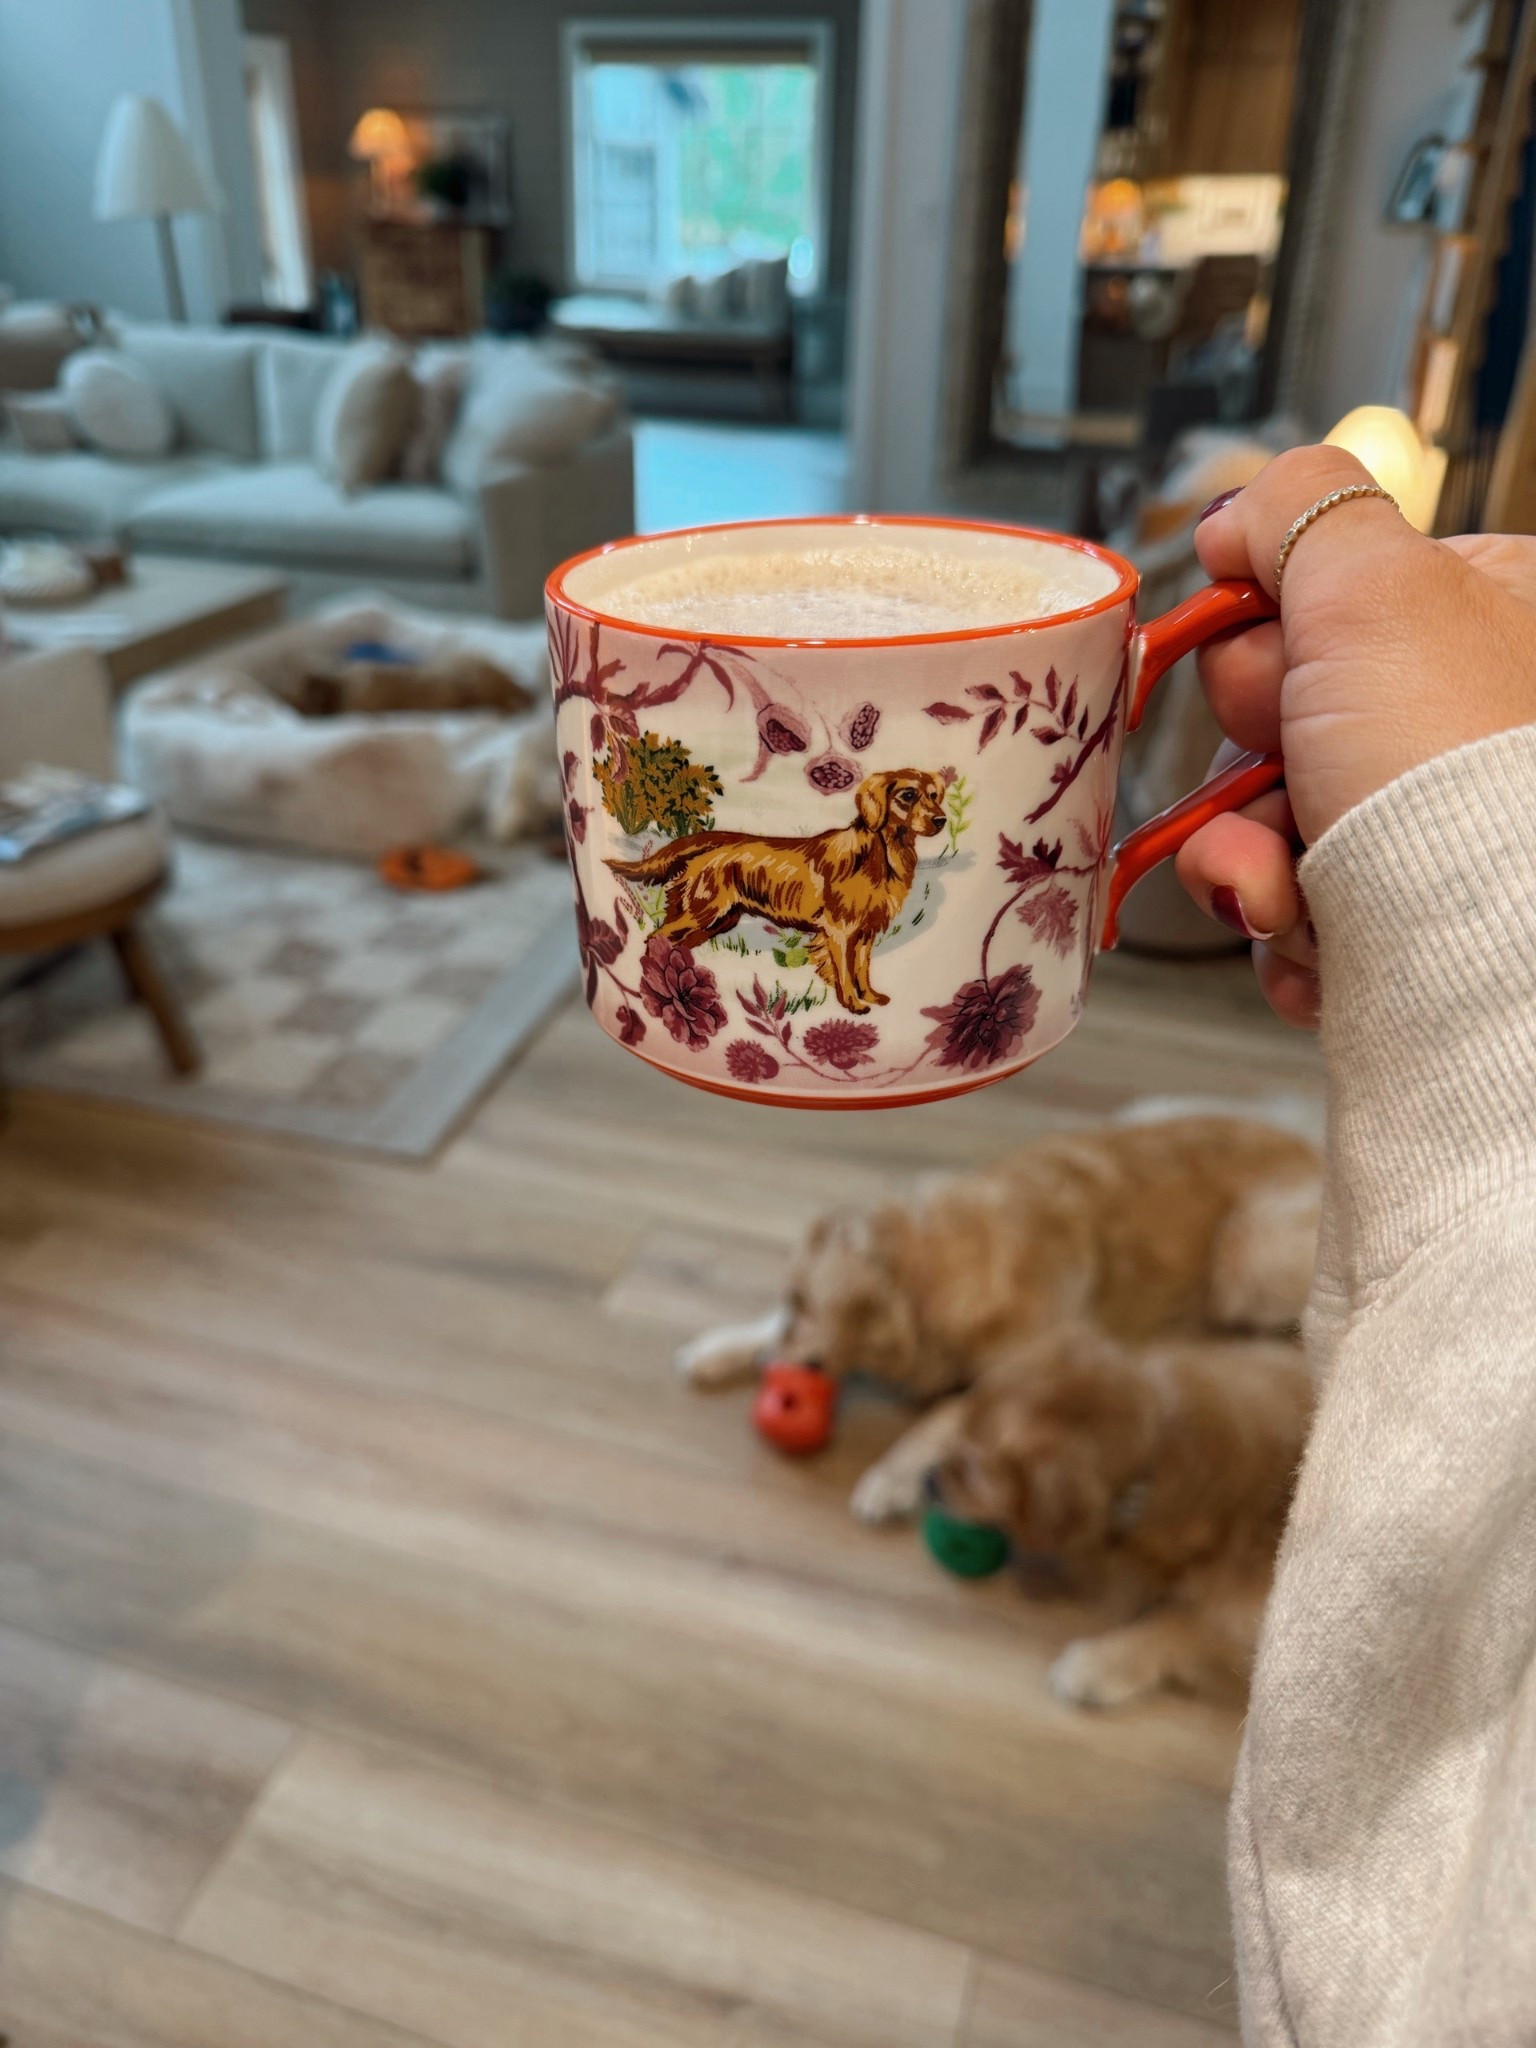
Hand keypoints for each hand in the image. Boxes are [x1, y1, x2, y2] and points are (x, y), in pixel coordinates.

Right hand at [1175, 446, 1535, 1025]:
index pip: (1330, 598)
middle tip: (1282, 769)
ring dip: (1246, 856)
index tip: (1264, 663)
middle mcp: (1469, 724)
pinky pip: (1294, 911)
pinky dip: (1281, 927)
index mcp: (1490, 619)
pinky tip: (1313, 934)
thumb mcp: (1370, 585)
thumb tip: (1234, 515)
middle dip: (1248, 763)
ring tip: (1283, 886)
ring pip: (1272, 822)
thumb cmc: (1451, 766)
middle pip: (1284, 718)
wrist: (1483, 957)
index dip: (1265, 632)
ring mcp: (1436, 829)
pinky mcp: (1402, 924)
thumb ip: (1295, 511)